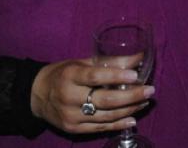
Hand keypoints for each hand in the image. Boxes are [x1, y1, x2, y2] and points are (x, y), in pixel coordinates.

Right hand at [31, 58, 154, 134]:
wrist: (37, 95)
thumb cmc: (64, 73)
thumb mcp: (82, 62)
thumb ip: (109, 61)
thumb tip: (139, 58)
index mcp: (70, 76)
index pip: (95, 77)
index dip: (116, 76)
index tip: (136, 75)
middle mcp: (69, 97)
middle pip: (105, 100)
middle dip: (131, 96)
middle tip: (150, 90)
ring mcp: (71, 116)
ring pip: (106, 116)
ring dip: (130, 109)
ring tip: (145, 101)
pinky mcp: (73, 129)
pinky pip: (101, 128)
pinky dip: (119, 124)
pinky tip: (133, 118)